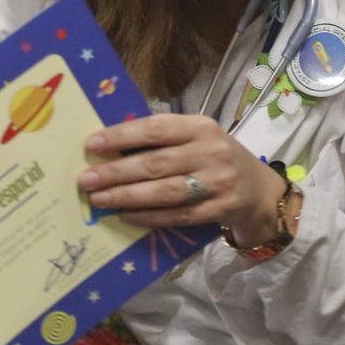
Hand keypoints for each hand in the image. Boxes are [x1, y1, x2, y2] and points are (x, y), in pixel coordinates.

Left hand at [79, 114, 285, 243]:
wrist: (259, 191)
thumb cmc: (215, 160)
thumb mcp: (197, 140)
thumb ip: (162, 141)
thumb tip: (110, 148)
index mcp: (201, 127)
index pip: (155, 129)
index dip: (121, 136)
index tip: (91, 145)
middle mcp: (211, 152)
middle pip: (155, 163)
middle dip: (116, 172)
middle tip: (85, 180)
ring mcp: (218, 183)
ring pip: (164, 192)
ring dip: (127, 196)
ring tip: (99, 199)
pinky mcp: (220, 209)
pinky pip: (177, 215)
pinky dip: (148, 217)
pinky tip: (125, 216)